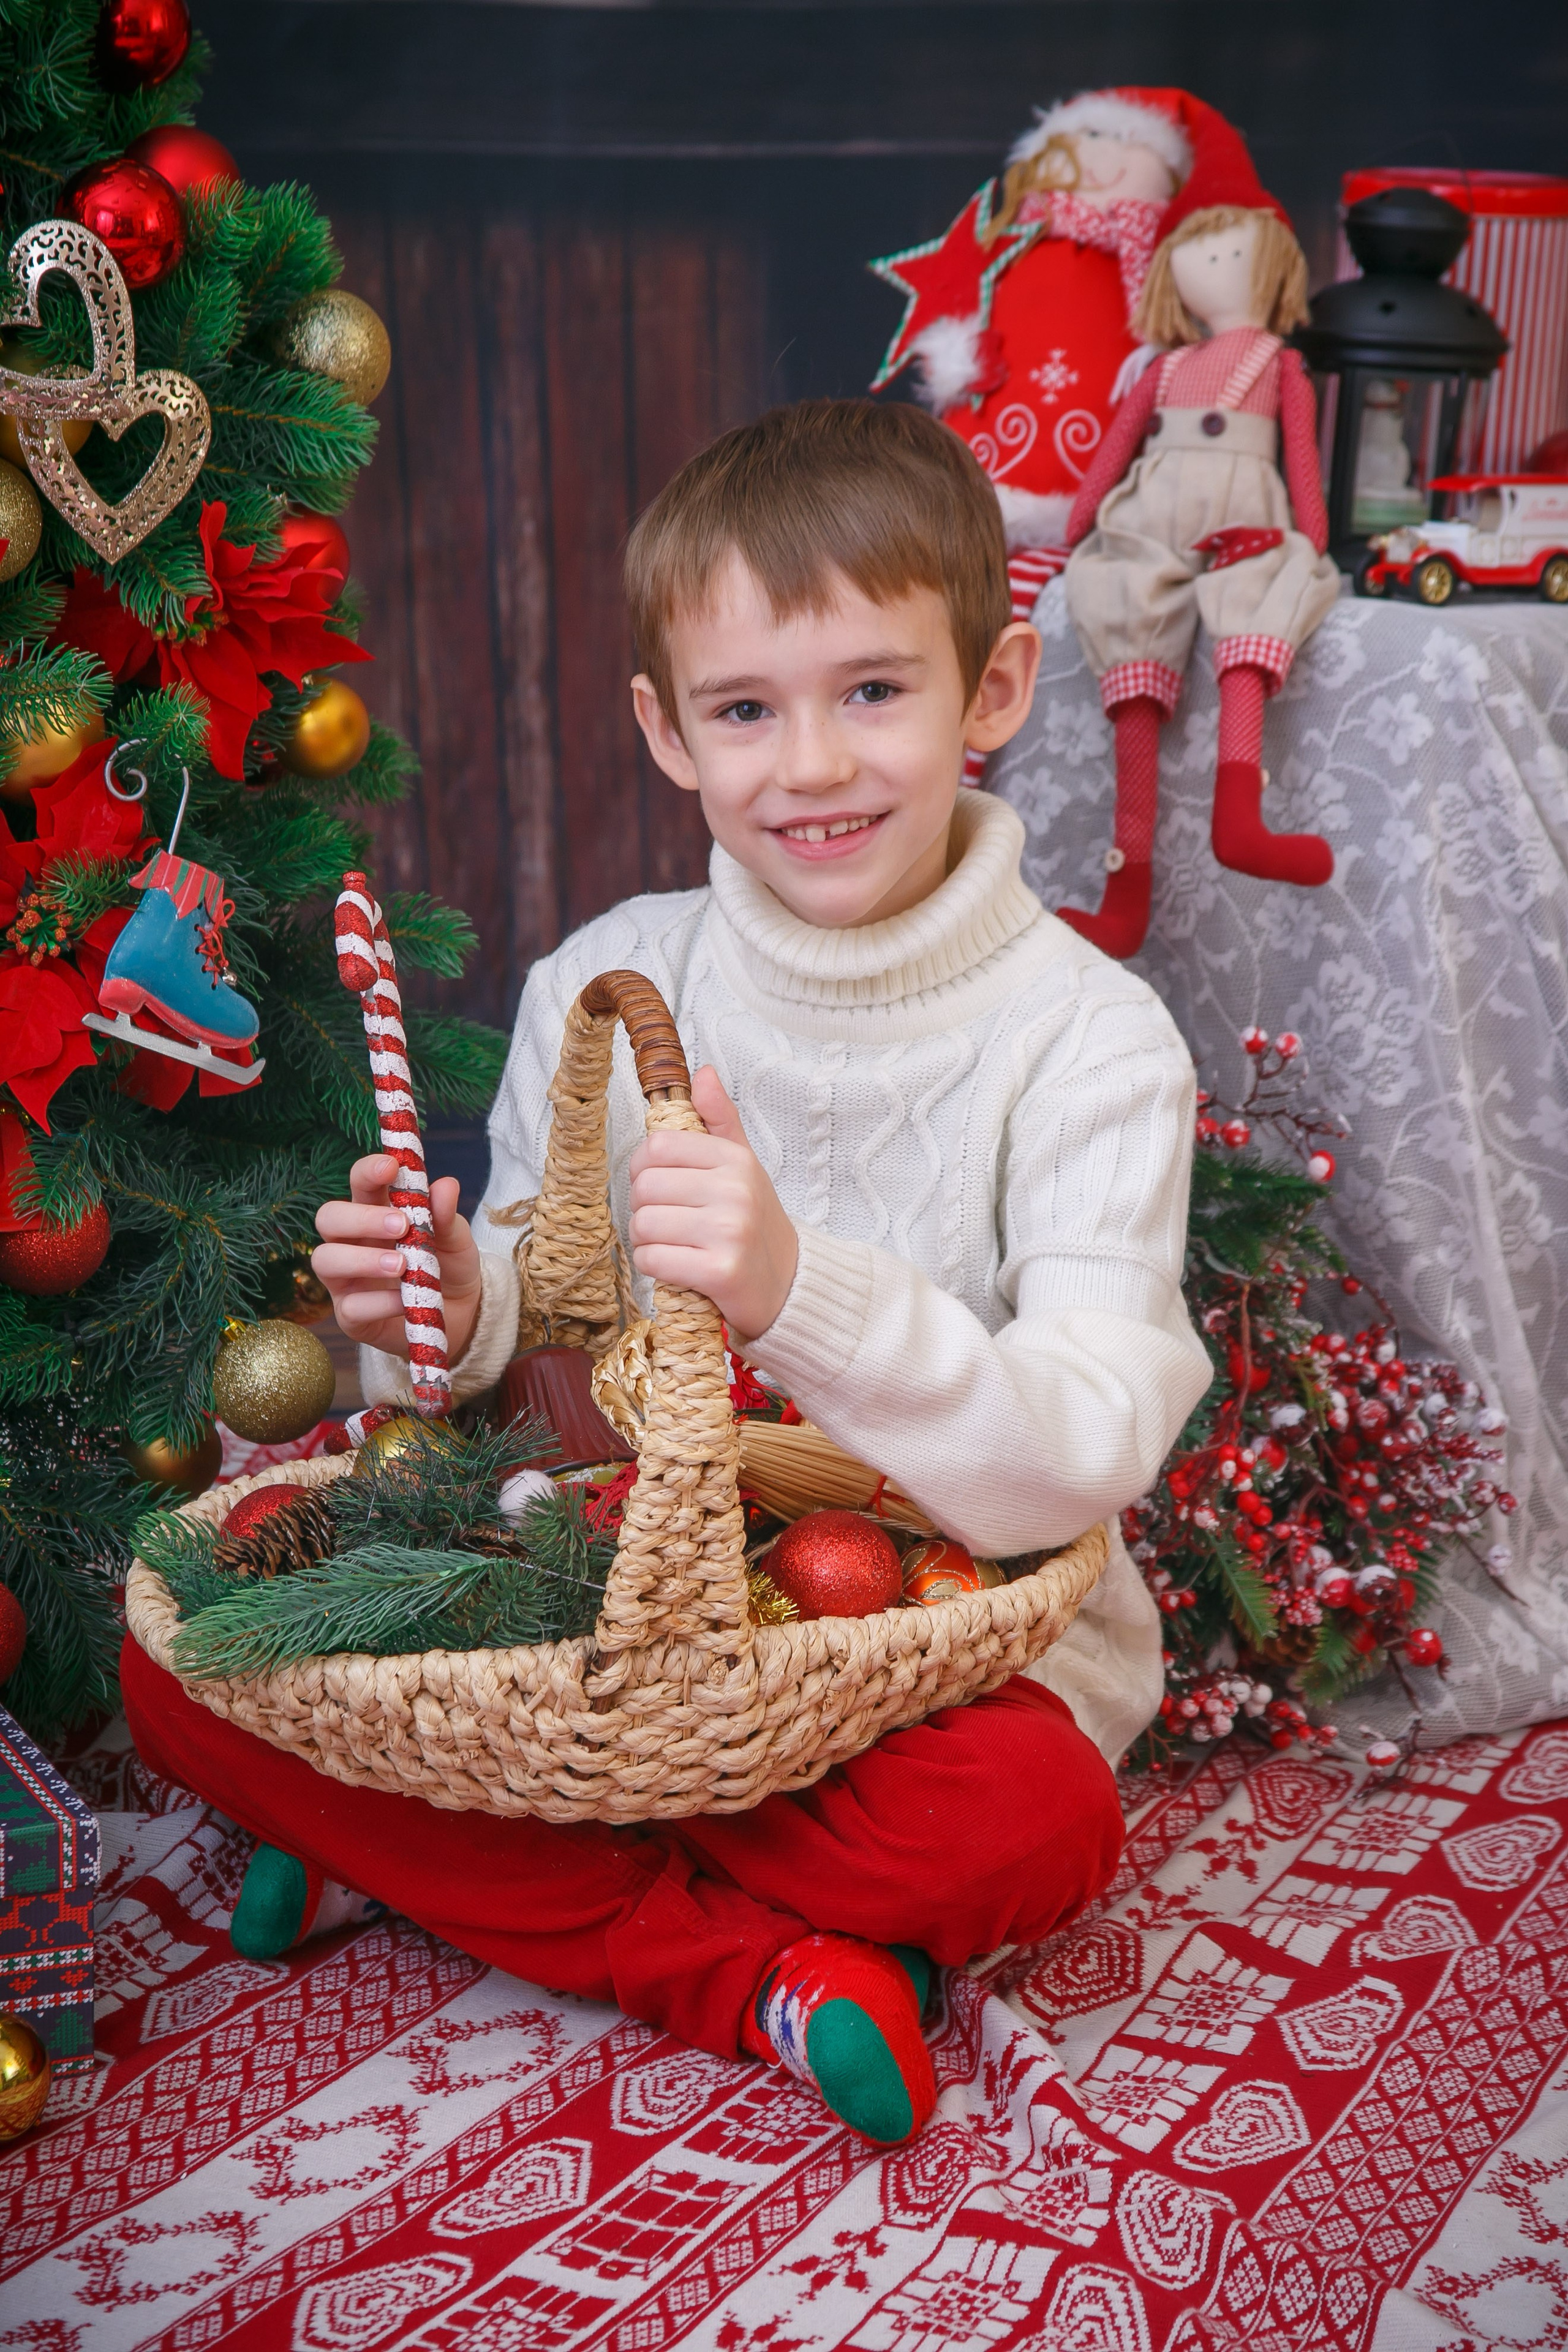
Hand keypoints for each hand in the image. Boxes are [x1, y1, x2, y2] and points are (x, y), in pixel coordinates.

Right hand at [312, 1155, 481, 1362]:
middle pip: (329, 1217)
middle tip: (401, 1225)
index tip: (390, 1168)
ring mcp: (346, 1279)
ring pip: (325, 1260)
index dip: (368, 1171)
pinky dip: (379, 1303)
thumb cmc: (449, 1266)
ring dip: (363, 1260)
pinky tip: (405, 1301)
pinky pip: (350, 1307)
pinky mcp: (351, 1315)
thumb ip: (446, 1216)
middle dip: (361, 1218)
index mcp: (374, 1212)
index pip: (359, 1183)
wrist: (462, 1313)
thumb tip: (446, 1185)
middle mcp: (352, 1242)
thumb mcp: (456, 1239)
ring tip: (400, 1266)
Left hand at [628, 1067, 797, 1342]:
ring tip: (673, 1245)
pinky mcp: (719, 1271)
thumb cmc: (756, 1223)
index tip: (660, 1186)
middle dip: (644, 1209)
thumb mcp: (744, 1165)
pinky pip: (653, 1260)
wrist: (790, 1285)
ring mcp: (729, 1232)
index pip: (657, 1147)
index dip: (643, 1168)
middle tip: (667, 1223)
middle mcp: (734, 1191)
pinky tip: (677, 1268)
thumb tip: (702, 1072)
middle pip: (644, 1187)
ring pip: (644, 1225)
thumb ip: (720, 1120)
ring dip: (647, 1240)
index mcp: (735, 1160)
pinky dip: (655, 1266)